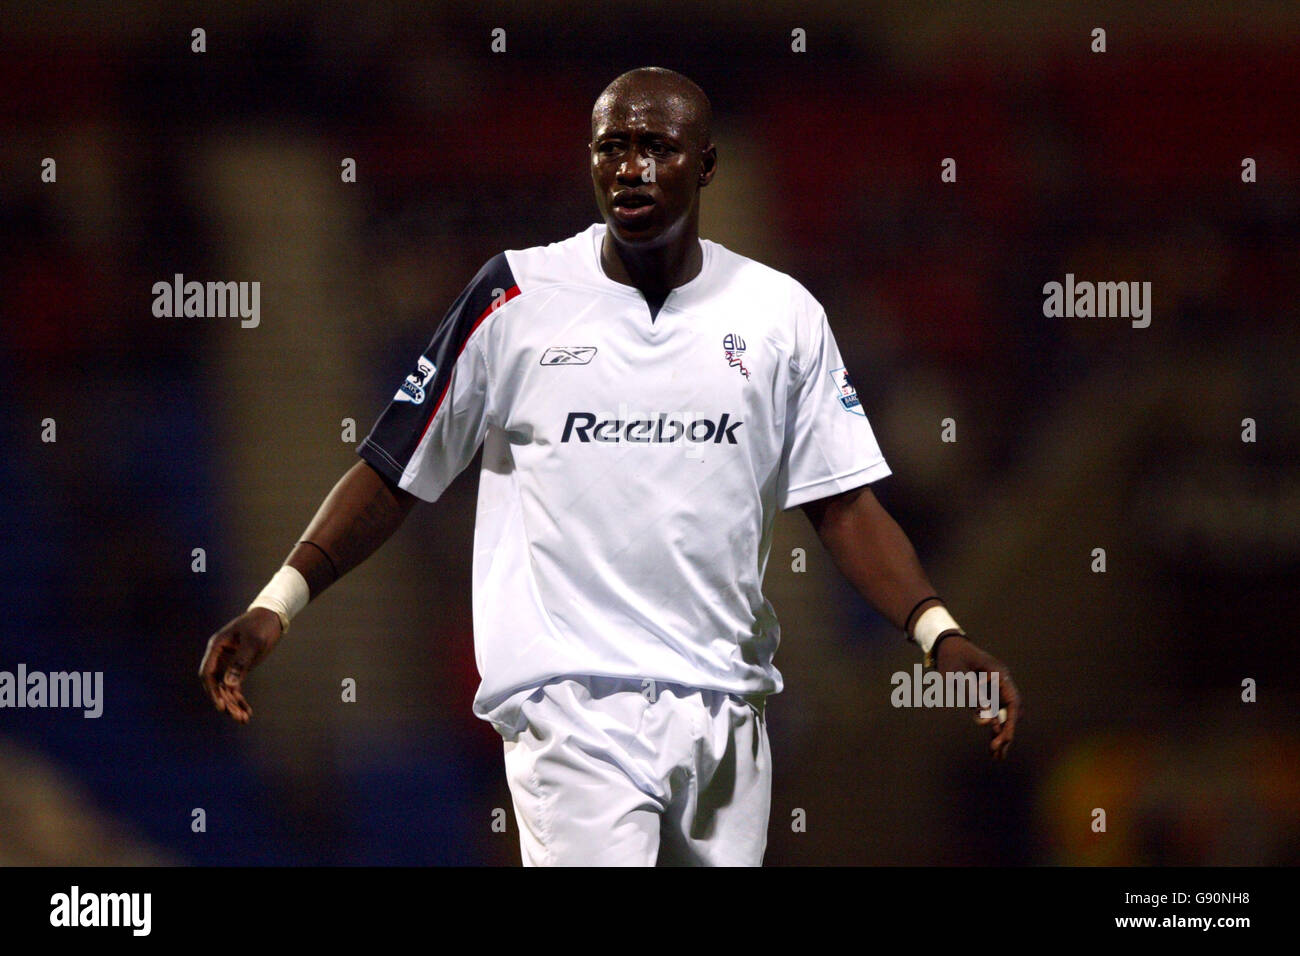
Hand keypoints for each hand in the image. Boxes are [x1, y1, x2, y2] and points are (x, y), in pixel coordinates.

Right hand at [198, 608, 283, 723]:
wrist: (273, 615)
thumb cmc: (261, 625)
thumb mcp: (254, 642)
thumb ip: (241, 663)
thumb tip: (229, 685)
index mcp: (216, 647)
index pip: (208, 674)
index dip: (213, 691)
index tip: (221, 706)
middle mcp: (219, 657)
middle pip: (217, 685)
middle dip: (226, 702)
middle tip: (238, 717)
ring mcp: (228, 663)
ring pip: (226, 688)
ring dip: (234, 704)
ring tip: (244, 719)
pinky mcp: (238, 668)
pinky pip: (235, 687)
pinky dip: (240, 699)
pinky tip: (247, 712)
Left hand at [934, 635, 1021, 759]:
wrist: (943, 645)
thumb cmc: (951, 656)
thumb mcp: (957, 675)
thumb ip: (973, 695)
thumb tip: (988, 720)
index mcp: (999, 675)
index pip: (1012, 702)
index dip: (1011, 722)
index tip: (1005, 737)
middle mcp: (1000, 684)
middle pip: (1010, 712)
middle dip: (1006, 733)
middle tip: (998, 752)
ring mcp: (993, 690)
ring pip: (1002, 717)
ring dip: (1000, 735)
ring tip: (997, 757)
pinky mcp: (983, 696)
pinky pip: (991, 715)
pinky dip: (991, 730)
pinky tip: (992, 747)